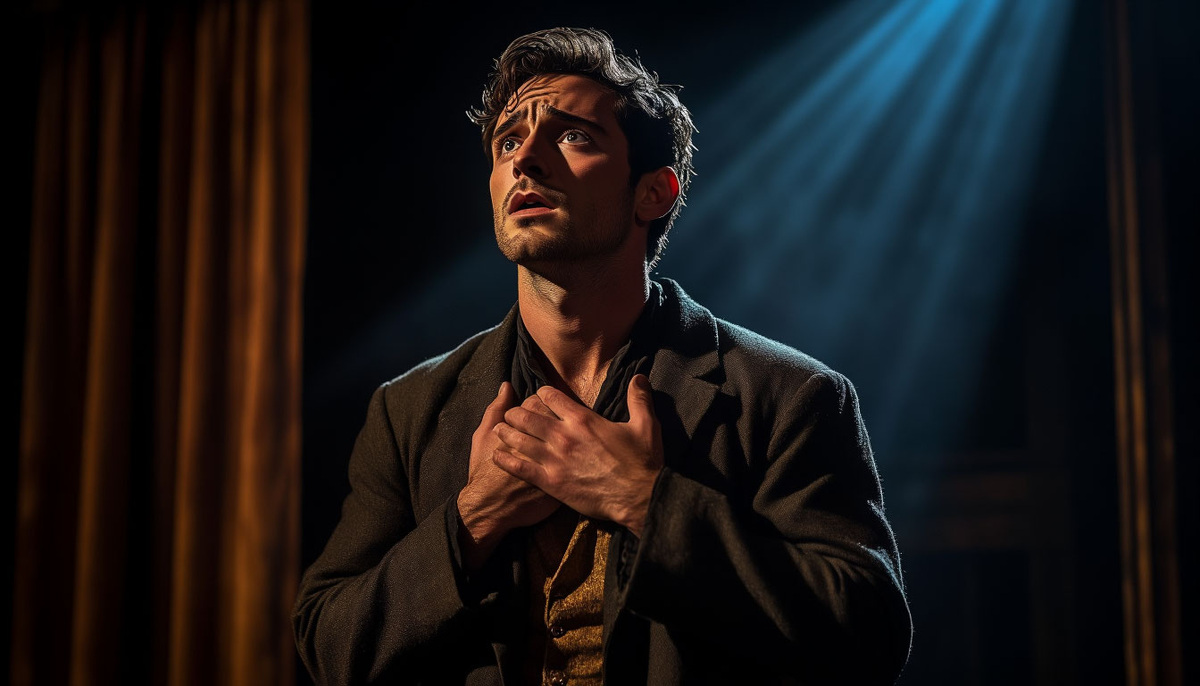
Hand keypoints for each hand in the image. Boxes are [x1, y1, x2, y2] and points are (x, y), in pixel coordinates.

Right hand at [457, 382, 559, 570]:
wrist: (491, 508)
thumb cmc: (483, 470)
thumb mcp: (482, 436)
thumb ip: (495, 409)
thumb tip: (507, 386)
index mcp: (526, 427)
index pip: (542, 402)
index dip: (539, 403)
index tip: (537, 408)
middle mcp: (546, 441)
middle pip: (559, 417)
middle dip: (556, 416)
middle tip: (551, 420)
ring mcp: (557, 462)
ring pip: (570, 436)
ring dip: (568, 433)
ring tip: (561, 434)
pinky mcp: (563, 481)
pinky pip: (575, 463)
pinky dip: (573, 454)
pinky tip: (568, 453)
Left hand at [492, 373, 663, 536]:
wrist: (639, 498)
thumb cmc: (643, 462)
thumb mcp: (646, 425)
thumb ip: (639, 398)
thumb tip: (639, 376)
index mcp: (583, 419)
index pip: (551, 397)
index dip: (542, 393)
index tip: (539, 395)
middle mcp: (564, 436)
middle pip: (528, 416)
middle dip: (516, 412)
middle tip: (511, 413)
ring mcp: (555, 460)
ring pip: (520, 440)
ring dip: (506, 432)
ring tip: (498, 430)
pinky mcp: (551, 482)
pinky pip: (521, 468)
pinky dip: (506, 460)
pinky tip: (496, 455)